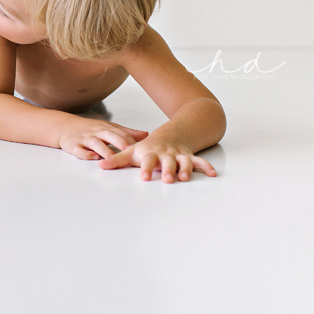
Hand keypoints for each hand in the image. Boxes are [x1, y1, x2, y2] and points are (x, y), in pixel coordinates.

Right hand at [57, 117, 148, 159]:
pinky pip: (80, 150)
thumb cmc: (90, 128)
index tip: (141, 147)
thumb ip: (127, 132)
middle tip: (129, 150)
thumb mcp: (109, 127)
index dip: (130, 139)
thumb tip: (146, 134)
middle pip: (109, 135)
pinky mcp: (74, 145)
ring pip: (95, 143)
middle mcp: (96, 132)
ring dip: (104, 150)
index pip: (120, 132)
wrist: (65, 126)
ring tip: (112, 158)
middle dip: (119, 142)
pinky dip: (86, 153)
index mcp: (106, 128)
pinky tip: (93, 157)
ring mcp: (84, 138)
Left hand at [98, 135, 216, 182]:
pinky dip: (206, 167)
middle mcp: (165, 154)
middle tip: (168, 180)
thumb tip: (100, 165)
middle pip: (167, 162)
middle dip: (168, 170)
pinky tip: (213, 174)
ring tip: (185, 178)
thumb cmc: (148, 147)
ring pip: (184, 161)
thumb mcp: (132, 151)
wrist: (170, 133)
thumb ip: (117, 159)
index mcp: (151, 153)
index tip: (143, 176)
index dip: (146, 168)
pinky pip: (199, 161)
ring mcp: (178, 155)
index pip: (147, 160)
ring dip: (186, 169)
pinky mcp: (189, 157)